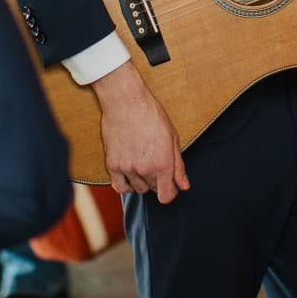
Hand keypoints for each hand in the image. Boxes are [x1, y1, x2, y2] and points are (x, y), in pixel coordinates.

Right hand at [90, 62, 189, 201]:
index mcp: (163, 163)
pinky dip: (126, 184)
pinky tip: (130, 173)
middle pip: (153, 190)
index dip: (170, 192)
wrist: (125, 101)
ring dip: (141, 181)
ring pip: (137, 189)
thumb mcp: (172, 138)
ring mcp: (127, 168)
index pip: (166, 196)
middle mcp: (145, 169)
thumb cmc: (151, 114)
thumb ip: (178, 166)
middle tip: (155, 162)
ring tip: (142, 162)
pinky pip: (119, 187)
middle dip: (157, 181)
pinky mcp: (112, 164)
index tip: (169, 186)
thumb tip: (184, 186)